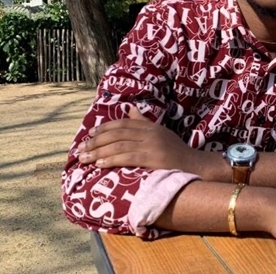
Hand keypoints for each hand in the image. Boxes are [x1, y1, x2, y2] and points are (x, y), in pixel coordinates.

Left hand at [77, 107, 205, 173]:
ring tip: (84, 158)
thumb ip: (143, 122)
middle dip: (96, 140)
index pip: (123, 123)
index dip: (104, 128)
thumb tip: (129, 110)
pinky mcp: (153, 158)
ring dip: (98, 151)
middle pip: (118, 133)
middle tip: (81, 148)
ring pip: (119, 145)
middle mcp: (150, 133)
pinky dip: (111, 159)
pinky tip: (100, 163)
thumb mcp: (160, 133)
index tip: (89, 134)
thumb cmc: (175, 152)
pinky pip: (128, 157)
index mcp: (150, 126)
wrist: (195, 165)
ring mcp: (152, 145)